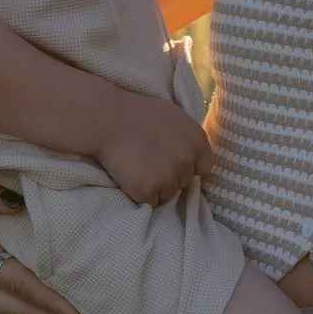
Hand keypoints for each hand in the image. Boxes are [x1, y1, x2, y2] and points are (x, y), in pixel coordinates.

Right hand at [93, 90, 216, 204]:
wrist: (108, 120)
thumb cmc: (138, 112)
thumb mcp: (174, 117)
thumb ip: (187, 138)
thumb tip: (192, 157)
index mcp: (197, 141)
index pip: (204, 168)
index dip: (188, 167)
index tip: (175, 164)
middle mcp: (187, 162)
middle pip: (184, 182)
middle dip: (170, 176)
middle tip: (150, 163)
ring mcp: (168, 178)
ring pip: (168, 194)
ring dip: (156, 187)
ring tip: (139, 169)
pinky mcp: (148, 191)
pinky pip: (150, 201)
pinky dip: (140, 194)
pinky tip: (131, 177)